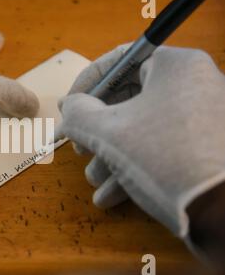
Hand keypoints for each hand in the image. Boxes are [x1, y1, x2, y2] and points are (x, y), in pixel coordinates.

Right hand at [58, 45, 224, 244]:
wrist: (223, 212)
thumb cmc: (162, 158)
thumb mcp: (109, 133)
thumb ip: (78, 113)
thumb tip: (69, 106)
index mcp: (175, 66)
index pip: (119, 61)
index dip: (84, 84)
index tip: (66, 107)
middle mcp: (193, 86)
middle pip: (129, 100)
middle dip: (97, 132)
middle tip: (79, 149)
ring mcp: (203, 119)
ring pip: (143, 130)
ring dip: (110, 158)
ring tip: (94, 181)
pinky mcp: (206, 149)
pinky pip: (162, 149)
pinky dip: (134, 169)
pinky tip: (110, 197)